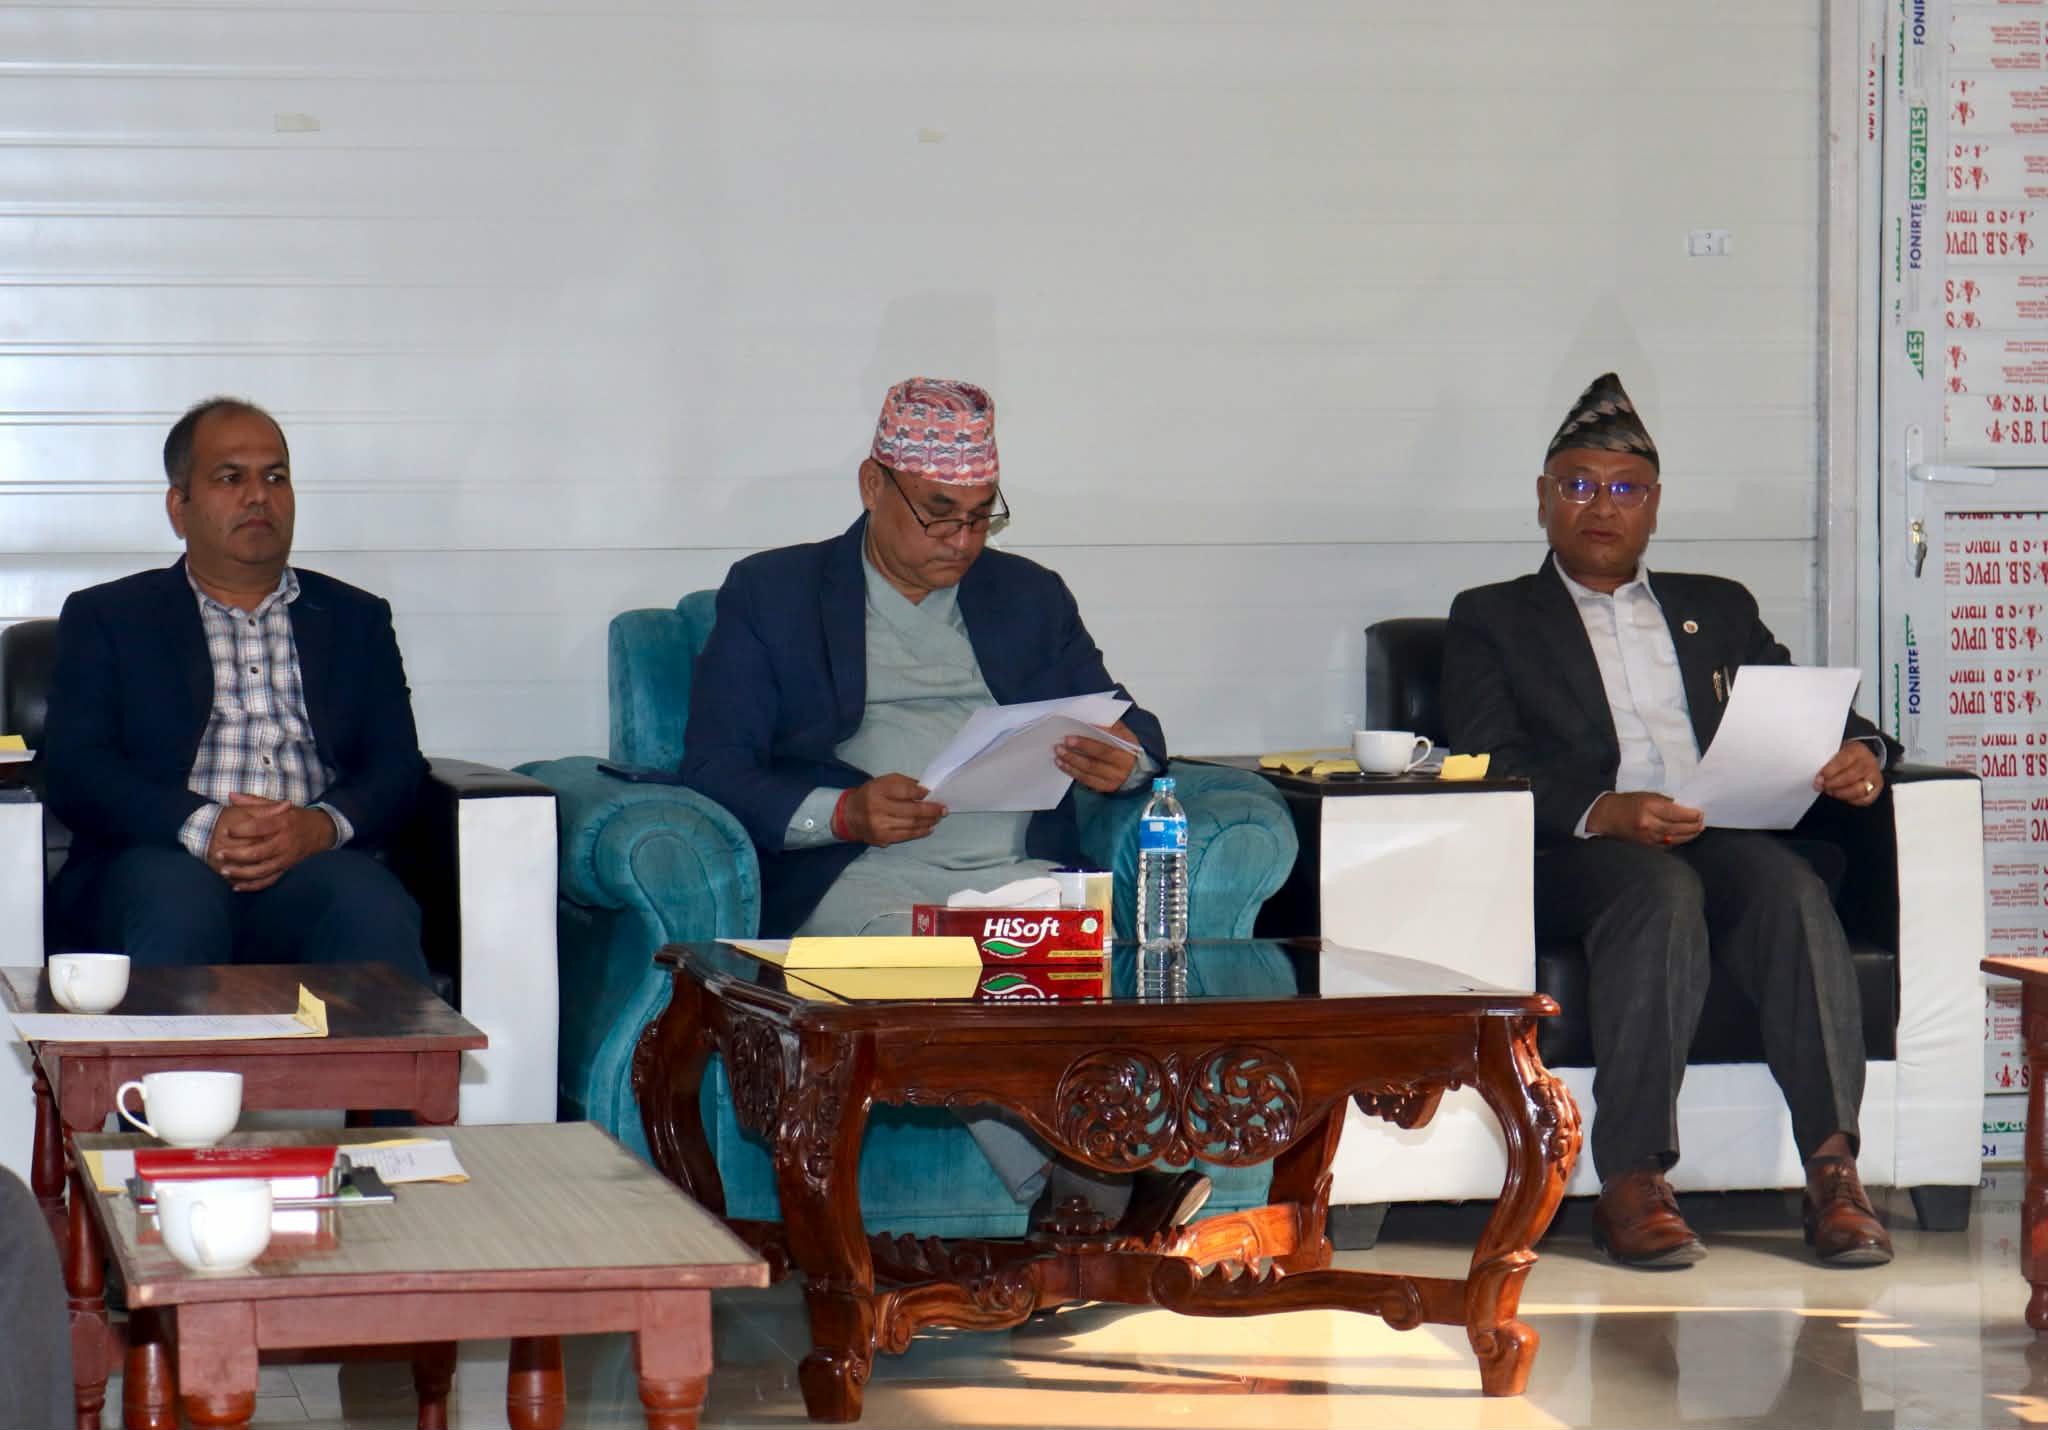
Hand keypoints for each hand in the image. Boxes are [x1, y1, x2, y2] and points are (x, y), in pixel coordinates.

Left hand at [206, 794, 336, 891]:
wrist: (320, 831)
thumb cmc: (295, 817)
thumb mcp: (279, 805)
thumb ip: (254, 802)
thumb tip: (230, 796)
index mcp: (283, 823)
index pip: (260, 827)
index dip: (242, 830)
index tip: (226, 831)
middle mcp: (285, 842)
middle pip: (259, 851)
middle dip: (237, 854)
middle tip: (219, 854)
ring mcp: (286, 858)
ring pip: (262, 870)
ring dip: (242, 873)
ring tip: (224, 871)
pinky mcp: (286, 869)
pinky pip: (268, 880)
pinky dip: (252, 886)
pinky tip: (237, 886)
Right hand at [839, 774, 946, 846]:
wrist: (849, 815)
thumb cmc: (870, 795)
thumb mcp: (883, 782)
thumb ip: (904, 784)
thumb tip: (925, 790)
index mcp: (878, 791)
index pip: (905, 791)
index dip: (921, 793)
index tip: (932, 793)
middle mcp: (878, 809)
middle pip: (912, 810)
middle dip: (931, 810)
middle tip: (944, 808)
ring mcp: (880, 826)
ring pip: (911, 825)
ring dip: (929, 821)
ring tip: (938, 817)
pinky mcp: (882, 838)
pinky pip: (906, 836)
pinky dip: (920, 832)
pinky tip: (929, 828)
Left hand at [1054, 720, 1141, 793]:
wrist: (1135, 771)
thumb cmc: (1125, 749)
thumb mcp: (1124, 735)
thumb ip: (1111, 726)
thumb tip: (1091, 719)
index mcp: (1129, 747)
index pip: (1113, 738)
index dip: (1099, 732)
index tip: (1080, 726)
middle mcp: (1123, 763)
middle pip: (1101, 754)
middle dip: (1082, 746)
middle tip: (1065, 740)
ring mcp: (1114, 777)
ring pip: (1090, 768)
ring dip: (1072, 759)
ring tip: (1058, 751)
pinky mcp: (1105, 786)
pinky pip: (1086, 779)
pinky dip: (1072, 771)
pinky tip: (1061, 763)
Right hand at [1587, 791, 1704, 847]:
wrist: (1607, 817)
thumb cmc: (1627, 803)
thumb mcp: (1646, 796)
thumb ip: (1665, 802)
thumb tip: (1685, 808)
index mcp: (1648, 807)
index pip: (1677, 813)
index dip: (1692, 814)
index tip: (1700, 813)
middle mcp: (1649, 823)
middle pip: (1678, 827)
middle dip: (1694, 825)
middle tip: (1702, 822)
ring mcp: (1648, 837)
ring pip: (1676, 838)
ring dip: (1689, 835)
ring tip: (1697, 830)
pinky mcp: (1647, 846)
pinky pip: (1668, 845)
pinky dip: (1678, 841)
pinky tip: (1684, 837)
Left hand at [1815, 739, 1883, 806]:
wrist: (1862, 757)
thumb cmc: (1845, 756)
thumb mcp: (1837, 751)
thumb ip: (1827, 762)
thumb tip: (1818, 778)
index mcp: (1858, 750)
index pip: (1843, 761)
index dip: (1829, 771)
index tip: (1818, 778)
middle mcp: (1869, 763)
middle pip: (1851, 777)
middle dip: (1833, 784)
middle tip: (1821, 786)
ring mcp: (1875, 776)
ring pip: (1859, 790)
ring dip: (1841, 793)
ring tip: (1830, 791)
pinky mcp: (1877, 789)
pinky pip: (1865, 800)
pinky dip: (1851, 800)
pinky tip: (1841, 796)